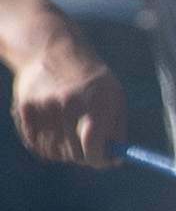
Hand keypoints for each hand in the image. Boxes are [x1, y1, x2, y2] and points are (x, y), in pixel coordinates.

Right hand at [7, 28, 121, 167]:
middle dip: (84, 156)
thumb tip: (114, 159)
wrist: (52, 50)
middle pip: (74, 153)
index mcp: (95, 104)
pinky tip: (54, 132)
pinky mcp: (25, 108)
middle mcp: (68, 106)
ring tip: (70, 137)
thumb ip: (116, 129)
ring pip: (53, 151)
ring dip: (64, 152)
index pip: (93, 146)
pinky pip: (35, 143)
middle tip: (87, 149)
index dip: (99, 159)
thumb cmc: (91, 80)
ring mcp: (43, 107)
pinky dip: (45, 145)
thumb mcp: (114, 98)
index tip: (103, 160)